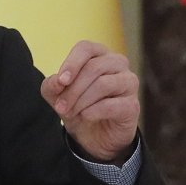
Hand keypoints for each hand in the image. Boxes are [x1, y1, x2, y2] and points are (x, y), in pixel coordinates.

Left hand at [40, 40, 139, 163]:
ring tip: (70, 112)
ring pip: (103, 84)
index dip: (71, 63)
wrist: (94, 136)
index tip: (61, 82)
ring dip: (81, 101)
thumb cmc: (77, 106)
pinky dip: (93, 111)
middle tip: (60, 107)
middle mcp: (118, 63)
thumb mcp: (57, 95)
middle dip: (72, 90)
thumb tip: (57, 82)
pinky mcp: (132, 105)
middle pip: (93, 68)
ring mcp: (129, 83)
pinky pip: (111, 105)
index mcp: (99, 55)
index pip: (86, 48)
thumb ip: (52, 85)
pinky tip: (86, 116)